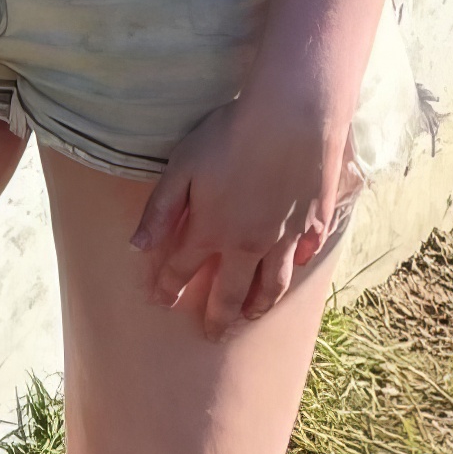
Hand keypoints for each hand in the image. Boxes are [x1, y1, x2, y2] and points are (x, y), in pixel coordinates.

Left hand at [130, 93, 353, 339]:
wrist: (293, 117)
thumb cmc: (230, 136)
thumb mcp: (181, 167)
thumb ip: (159, 211)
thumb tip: (136, 247)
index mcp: (211, 232)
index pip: (181, 271)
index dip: (168, 289)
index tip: (160, 303)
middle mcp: (248, 244)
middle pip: (230, 293)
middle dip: (217, 317)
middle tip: (213, 336)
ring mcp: (285, 237)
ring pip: (272, 284)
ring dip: (259, 304)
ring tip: (251, 316)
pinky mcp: (315, 222)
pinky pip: (305, 255)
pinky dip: (298, 267)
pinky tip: (294, 268)